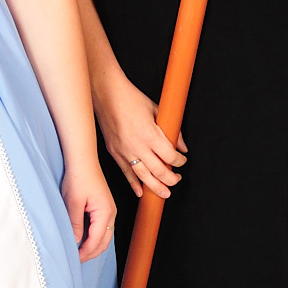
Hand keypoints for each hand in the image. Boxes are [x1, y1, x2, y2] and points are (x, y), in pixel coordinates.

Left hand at [62, 160, 115, 260]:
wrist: (83, 160)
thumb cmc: (79, 177)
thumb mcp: (73, 202)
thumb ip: (75, 224)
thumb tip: (75, 241)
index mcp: (105, 212)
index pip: (96, 240)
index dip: (85, 252)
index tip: (74, 259)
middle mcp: (111, 213)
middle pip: (104, 241)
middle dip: (91, 253)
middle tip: (77, 260)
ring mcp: (110, 210)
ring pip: (105, 235)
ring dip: (93, 246)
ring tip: (79, 252)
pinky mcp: (105, 207)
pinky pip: (103, 227)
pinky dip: (94, 237)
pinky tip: (83, 238)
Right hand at [95, 75, 185, 199]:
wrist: (106, 95)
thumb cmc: (129, 99)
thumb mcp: (157, 110)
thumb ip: (171, 130)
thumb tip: (181, 145)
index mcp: (150, 134)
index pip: (170, 156)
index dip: (180, 162)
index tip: (182, 161)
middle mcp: (137, 146)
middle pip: (159, 171)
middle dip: (171, 179)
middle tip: (176, 179)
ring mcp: (124, 151)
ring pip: (143, 177)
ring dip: (156, 187)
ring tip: (164, 192)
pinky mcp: (115, 153)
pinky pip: (126, 173)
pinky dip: (134, 184)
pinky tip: (140, 191)